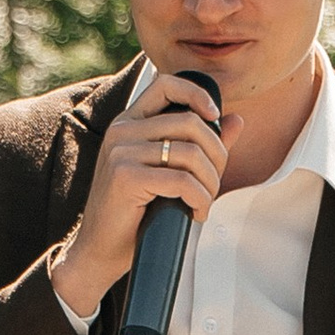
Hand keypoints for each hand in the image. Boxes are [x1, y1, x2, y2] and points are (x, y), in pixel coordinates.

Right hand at [48, 72, 235, 319]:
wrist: (99, 249)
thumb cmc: (135, 212)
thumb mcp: (168, 172)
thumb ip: (200, 144)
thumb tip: (235, 119)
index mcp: (130, 123)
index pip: (166, 85)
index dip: (197, 93)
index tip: (215, 117)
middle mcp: (122, 130)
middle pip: (190, 123)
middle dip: (216, 155)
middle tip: (214, 183)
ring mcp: (121, 152)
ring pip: (190, 153)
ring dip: (210, 182)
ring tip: (204, 202)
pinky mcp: (126, 176)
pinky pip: (182, 180)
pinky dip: (199, 199)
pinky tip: (195, 213)